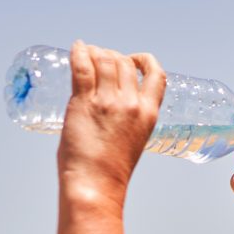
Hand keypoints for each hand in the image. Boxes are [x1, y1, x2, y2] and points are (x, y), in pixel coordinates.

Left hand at [57, 40, 167, 201]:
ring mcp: (108, 101)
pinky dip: (79, 52)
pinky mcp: (84, 102)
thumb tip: (105, 101)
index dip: (143, 60)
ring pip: (105, 59)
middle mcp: (131, 103)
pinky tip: (76, 47)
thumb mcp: (132, 140)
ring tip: (86, 54)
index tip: (132, 59)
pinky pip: (82, 66)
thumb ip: (125, 117)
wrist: (95, 185)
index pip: (157, 74)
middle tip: (99, 60)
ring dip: (95, 52)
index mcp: (149, 113)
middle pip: (125, 62)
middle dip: (112, 55)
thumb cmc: (109, 171)